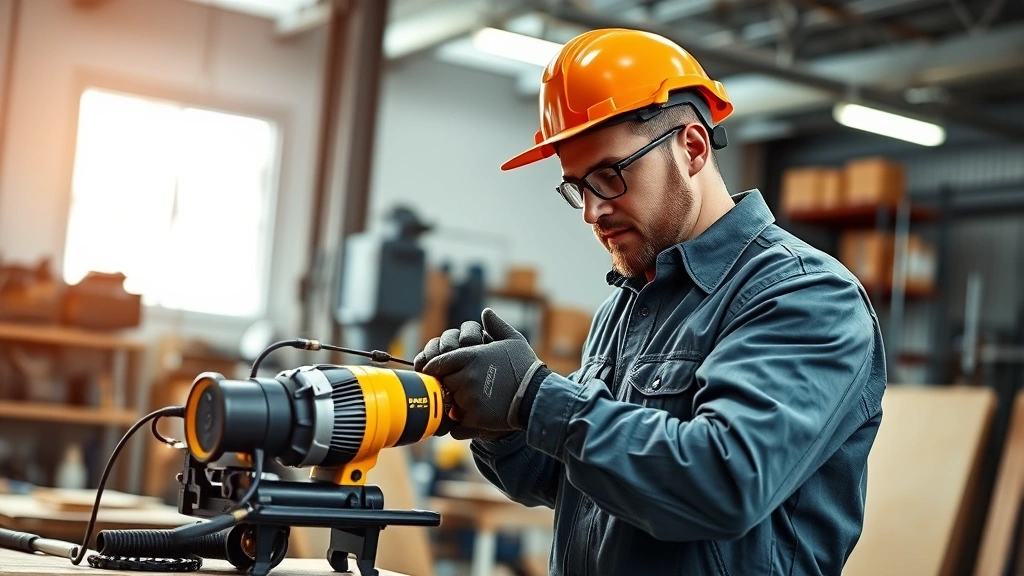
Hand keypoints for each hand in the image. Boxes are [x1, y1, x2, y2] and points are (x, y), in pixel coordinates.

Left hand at [422, 308, 544, 431]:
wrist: (539, 395)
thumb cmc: (526, 367)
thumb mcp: (513, 340)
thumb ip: (496, 326)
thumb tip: (486, 313)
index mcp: (470, 356)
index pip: (438, 363)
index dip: (437, 369)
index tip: (441, 374)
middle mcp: (466, 377)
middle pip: (443, 384)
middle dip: (450, 386)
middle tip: (464, 389)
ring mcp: (469, 399)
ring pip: (450, 405)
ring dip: (456, 406)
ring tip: (472, 405)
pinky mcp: (475, 419)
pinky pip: (456, 426)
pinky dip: (460, 426)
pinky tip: (471, 422)